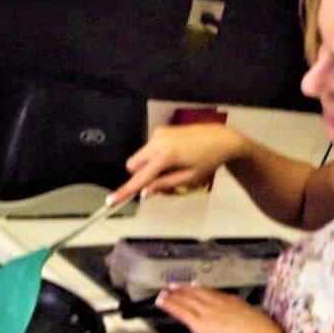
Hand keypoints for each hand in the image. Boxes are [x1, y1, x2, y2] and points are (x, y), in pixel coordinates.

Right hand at [107, 123, 245, 203]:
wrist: (222, 139)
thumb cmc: (209, 159)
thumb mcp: (189, 178)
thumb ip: (164, 184)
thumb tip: (145, 192)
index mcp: (166, 156)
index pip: (140, 178)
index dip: (125, 191)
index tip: (111, 201)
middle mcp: (158, 141)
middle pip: (133, 165)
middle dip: (142, 176)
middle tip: (163, 183)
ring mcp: (159, 134)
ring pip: (141, 158)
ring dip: (150, 168)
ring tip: (173, 170)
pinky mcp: (162, 131)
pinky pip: (149, 149)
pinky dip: (155, 158)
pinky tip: (175, 159)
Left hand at [154, 283, 279, 332]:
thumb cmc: (260, 332)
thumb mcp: (256, 322)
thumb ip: (249, 323)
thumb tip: (254, 327)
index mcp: (232, 302)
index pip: (214, 294)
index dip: (203, 289)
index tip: (196, 286)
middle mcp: (217, 303)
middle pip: (198, 294)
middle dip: (186, 289)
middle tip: (175, 286)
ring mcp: (206, 311)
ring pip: (186, 300)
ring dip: (174, 296)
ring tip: (164, 293)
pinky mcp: (198, 322)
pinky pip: (180, 311)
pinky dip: (169, 305)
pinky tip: (161, 302)